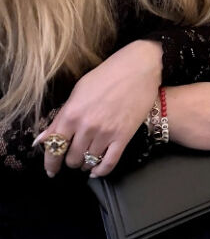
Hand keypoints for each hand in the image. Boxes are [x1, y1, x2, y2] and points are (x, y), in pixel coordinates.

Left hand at [35, 39, 161, 177]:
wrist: (138, 67)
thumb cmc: (107, 75)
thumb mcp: (78, 91)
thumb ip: (60, 117)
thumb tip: (42, 140)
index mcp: (71, 114)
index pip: (54, 148)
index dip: (51, 163)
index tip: (51, 170)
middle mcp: (86, 127)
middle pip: (72, 158)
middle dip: (71, 160)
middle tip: (75, 155)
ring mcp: (105, 133)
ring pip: (89, 162)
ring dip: (85, 164)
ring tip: (87, 159)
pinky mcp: (123, 137)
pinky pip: (109, 164)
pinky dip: (101, 171)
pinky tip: (97, 170)